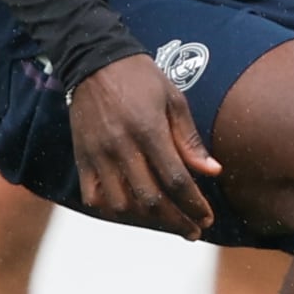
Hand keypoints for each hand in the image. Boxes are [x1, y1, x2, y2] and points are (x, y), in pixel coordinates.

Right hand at [67, 54, 220, 237]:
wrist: (94, 62)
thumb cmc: (141, 79)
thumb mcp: (174, 100)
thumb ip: (190, 140)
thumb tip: (213, 172)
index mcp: (148, 131)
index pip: (175, 180)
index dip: (194, 205)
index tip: (207, 218)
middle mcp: (120, 147)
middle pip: (150, 199)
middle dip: (176, 221)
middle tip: (194, 230)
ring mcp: (97, 155)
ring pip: (121, 204)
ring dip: (148, 221)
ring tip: (168, 224)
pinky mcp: (81, 158)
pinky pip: (94, 196)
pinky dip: (114, 211)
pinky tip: (134, 213)